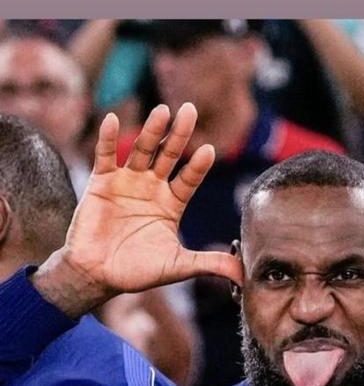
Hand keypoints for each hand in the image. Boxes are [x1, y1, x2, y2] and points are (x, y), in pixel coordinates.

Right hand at [33, 104, 242, 317]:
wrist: (97, 275)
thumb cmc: (137, 272)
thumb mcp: (177, 266)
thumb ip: (208, 263)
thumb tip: (244, 274)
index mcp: (172, 203)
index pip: (189, 178)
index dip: (198, 165)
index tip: (209, 149)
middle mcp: (152, 187)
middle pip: (168, 155)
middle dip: (179, 134)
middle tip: (190, 110)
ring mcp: (127, 181)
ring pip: (142, 150)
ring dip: (151, 130)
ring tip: (162, 111)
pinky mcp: (102, 182)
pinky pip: (106, 155)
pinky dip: (108, 138)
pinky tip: (113, 119)